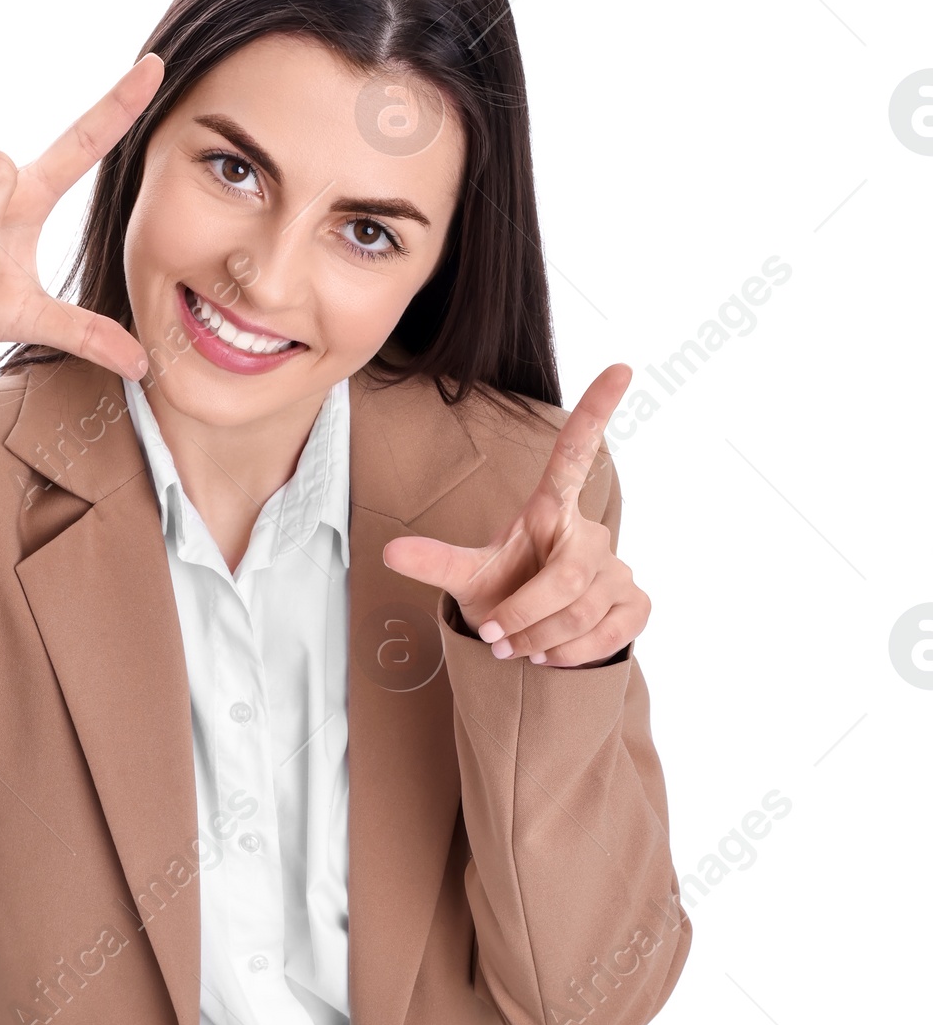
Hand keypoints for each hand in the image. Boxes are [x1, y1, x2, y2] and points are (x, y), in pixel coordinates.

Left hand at [382, 364, 648, 666]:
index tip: (619, 367)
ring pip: (584, 611)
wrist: (535, 639)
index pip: (575, 455)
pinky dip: (572, 654)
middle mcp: (589, 533)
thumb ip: (436, 562)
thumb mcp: (467, 578)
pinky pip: (609, 632)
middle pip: (568, 578)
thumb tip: (388, 552)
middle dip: (525, 616)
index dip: (595, 414)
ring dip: (540, 640)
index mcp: (550, 512)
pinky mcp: (635, 603)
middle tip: (497, 637)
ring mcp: (618, 568)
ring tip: (517, 648)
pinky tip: (550, 657)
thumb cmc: (504, 593)